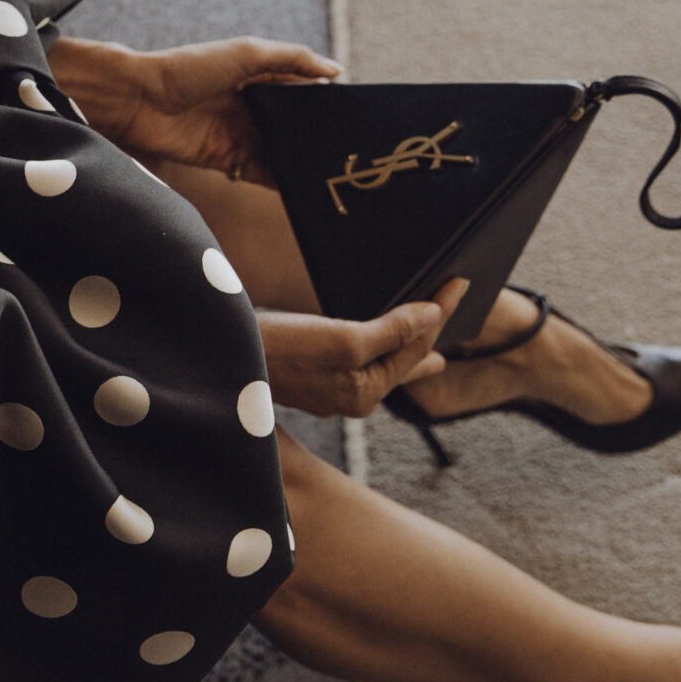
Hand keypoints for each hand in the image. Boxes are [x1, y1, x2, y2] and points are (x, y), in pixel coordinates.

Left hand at [45, 36, 339, 185]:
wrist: (137, 99)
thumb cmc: (187, 67)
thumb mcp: (245, 52)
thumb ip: (291, 58)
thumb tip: (335, 71)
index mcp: (257, 76)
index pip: (301, 90)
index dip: (325, 103)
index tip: (355, 117)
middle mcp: (250, 105)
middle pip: (293, 125)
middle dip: (317, 137)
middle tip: (351, 152)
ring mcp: (238, 133)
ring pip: (280, 151)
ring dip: (301, 162)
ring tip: (334, 174)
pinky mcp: (224, 159)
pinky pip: (259, 173)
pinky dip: (279, 181)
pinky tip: (303, 189)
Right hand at [256, 279, 463, 418]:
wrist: (219, 355)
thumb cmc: (280, 349)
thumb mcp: (344, 339)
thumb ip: (393, 331)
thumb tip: (433, 316)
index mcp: (365, 392)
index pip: (416, 349)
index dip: (440, 312)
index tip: (461, 283)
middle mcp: (350, 397)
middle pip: (401, 361)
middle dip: (428, 340)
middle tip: (453, 320)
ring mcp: (327, 390)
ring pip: (378, 363)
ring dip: (404, 347)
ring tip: (429, 344)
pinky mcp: (306, 376)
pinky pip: (354, 361)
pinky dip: (375, 348)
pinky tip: (372, 344)